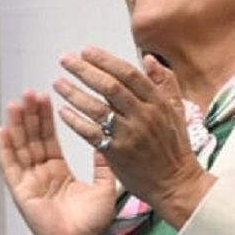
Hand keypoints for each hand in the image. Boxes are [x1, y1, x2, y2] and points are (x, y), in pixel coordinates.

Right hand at [0, 89, 117, 234]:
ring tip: (16, 104)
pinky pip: (10, 166)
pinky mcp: (20, 191)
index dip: (46, 118)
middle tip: (29, 93)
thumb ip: (104, 165)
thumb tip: (106, 142)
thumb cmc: (91, 224)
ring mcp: (29, 181)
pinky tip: (2, 131)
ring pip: (20, 147)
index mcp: (58, 172)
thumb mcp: (105, 187)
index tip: (45, 98)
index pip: (49, 139)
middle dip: (30, 115)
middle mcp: (41, 174)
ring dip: (17, 125)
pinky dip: (5, 149)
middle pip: (32, 138)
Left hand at [53, 47, 208, 219]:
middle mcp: (143, 115)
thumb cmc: (174, 148)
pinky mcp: (117, 153)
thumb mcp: (177, 111)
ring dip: (74, 92)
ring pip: (97, 107)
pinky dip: (75, 120)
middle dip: (84, 70)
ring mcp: (130, 134)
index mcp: (158, 102)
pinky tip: (62, 111)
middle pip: (109, 86)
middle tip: (65, 60)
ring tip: (57, 82)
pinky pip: (91, 132)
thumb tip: (149, 59)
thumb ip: (165, 83)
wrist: (176, 184)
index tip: (86, 51)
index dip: (105, 60)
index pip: (128, 74)